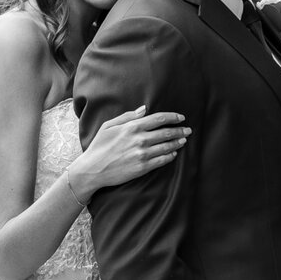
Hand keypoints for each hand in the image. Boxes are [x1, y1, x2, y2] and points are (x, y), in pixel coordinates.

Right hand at [72, 106, 188, 196]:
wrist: (93, 170)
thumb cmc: (99, 146)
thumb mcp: (108, 126)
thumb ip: (127, 117)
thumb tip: (144, 109)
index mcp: (132, 127)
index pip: (159, 119)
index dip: (173, 117)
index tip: (181, 118)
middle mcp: (140, 139)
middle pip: (166, 132)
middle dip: (180, 130)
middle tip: (188, 130)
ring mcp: (142, 154)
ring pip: (167, 146)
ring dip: (178, 143)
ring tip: (184, 141)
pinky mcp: (143, 167)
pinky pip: (162, 160)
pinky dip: (170, 156)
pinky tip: (173, 154)